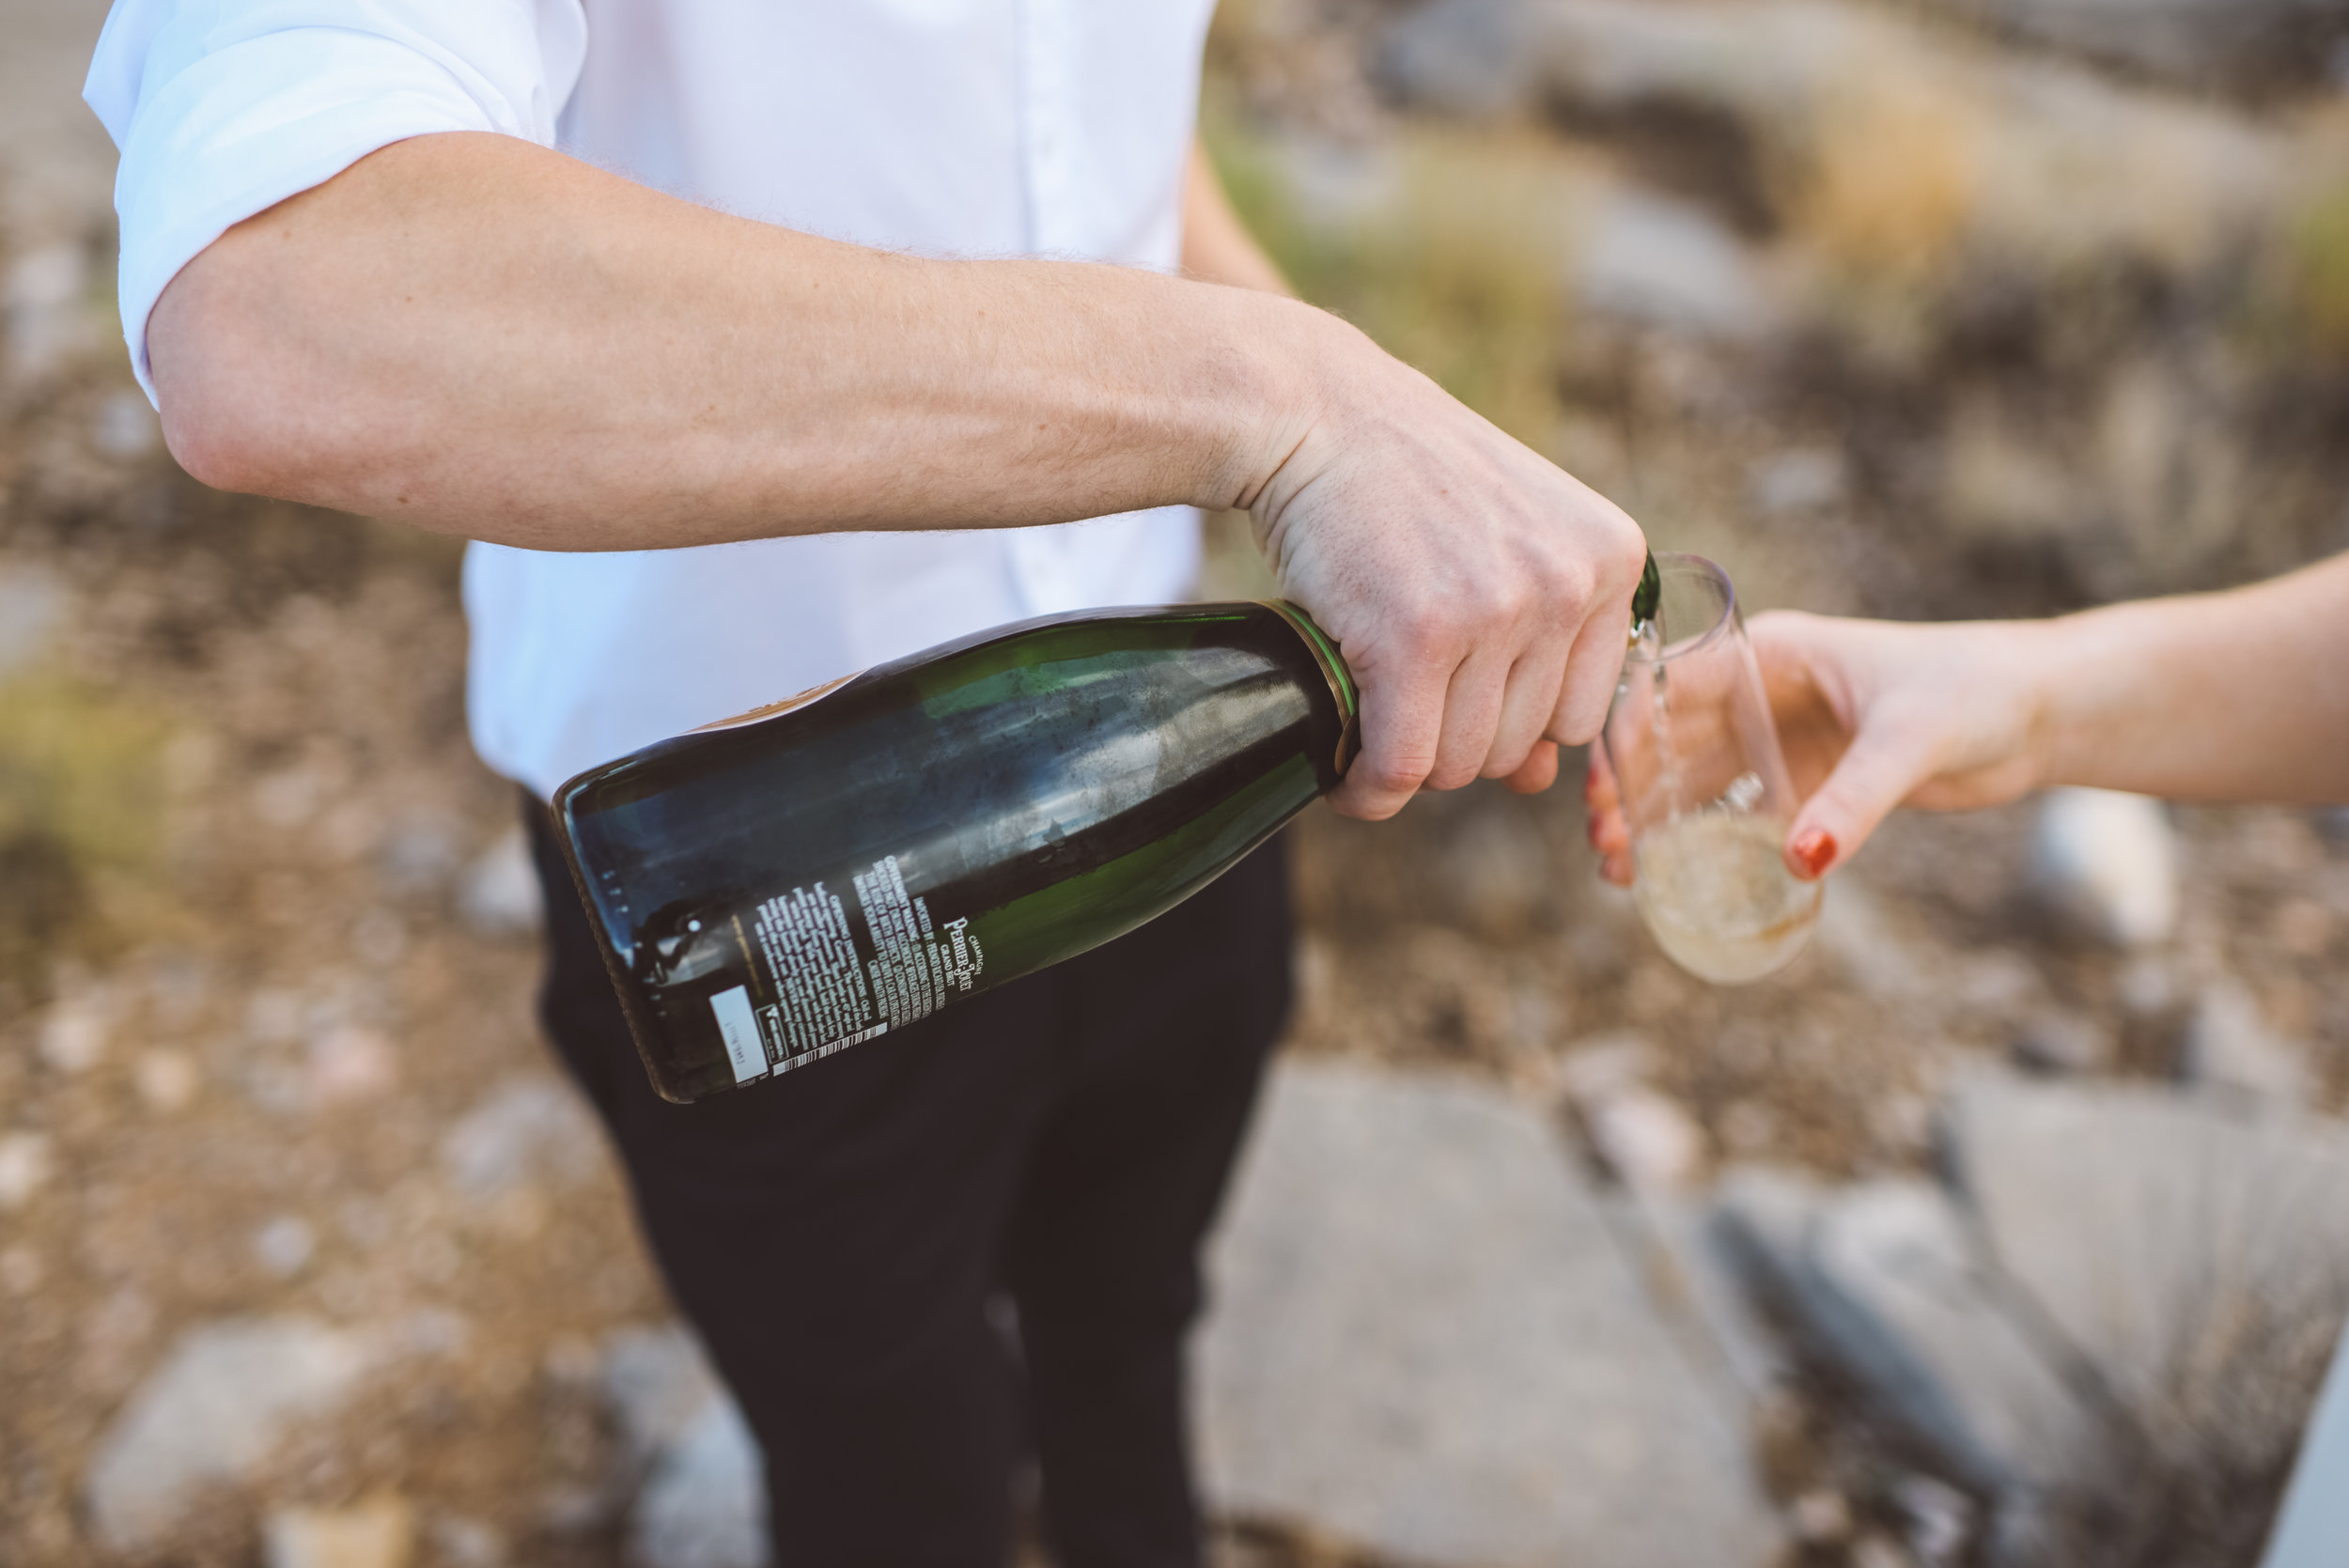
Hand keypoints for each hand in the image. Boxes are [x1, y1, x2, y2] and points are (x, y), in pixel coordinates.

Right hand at [1249, 320, 1648, 819]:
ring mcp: (1496, 610)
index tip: (1451, 696)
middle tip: (1396, 699)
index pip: (1577, 717)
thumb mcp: (1506, 544)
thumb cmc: (1405, 483)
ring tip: (1365, 717)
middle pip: (1520, 749)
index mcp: (1609, 559)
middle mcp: (1568, 584)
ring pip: (1459, 765)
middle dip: (1452, 742)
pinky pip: (1401, 764)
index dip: (1507, 722)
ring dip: (1404, 762)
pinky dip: (1365, 789)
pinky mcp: (1417, 638)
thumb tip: (1540, 782)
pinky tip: (1344, 775)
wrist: (1317, 414)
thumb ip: (1541, 654)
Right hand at [1587, 610, 2059, 883]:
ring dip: (1654, 821)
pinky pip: (1736, 812)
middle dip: (1629, 789)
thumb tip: (1801, 861)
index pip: (1672, 687)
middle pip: (1671, 740)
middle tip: (1603, 844)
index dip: (1627, 735)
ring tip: (1619, 873)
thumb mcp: (1909, 741)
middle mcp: (1764, 690)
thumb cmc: (1977, 694)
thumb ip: (1854, 801)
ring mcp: (1781, 735)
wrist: (2042, 711)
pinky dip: (1701, 842)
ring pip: (1694, 780)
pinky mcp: (1807, 779)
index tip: (1603, 790)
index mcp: (1773, 652)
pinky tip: (1669, 878)